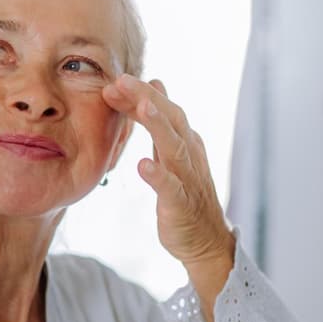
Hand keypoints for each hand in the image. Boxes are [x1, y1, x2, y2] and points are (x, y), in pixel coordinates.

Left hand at [102, 75, 234, 268]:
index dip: (141, 93)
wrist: (206, 241)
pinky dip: (159, 175)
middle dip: (147, 97)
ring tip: (141, 107)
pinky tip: (144, 165)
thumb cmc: (185, 195)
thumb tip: (154, 86)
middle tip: (122, 80)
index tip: (116, 81)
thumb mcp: (172, 154)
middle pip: (171, 119)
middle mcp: (189, 155)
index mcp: (185, 142)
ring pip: (175, 147)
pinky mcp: (181, 205)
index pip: (163, 110)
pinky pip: (171, 188)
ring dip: (159, 126)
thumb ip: (161, 123)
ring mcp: (187, 179)